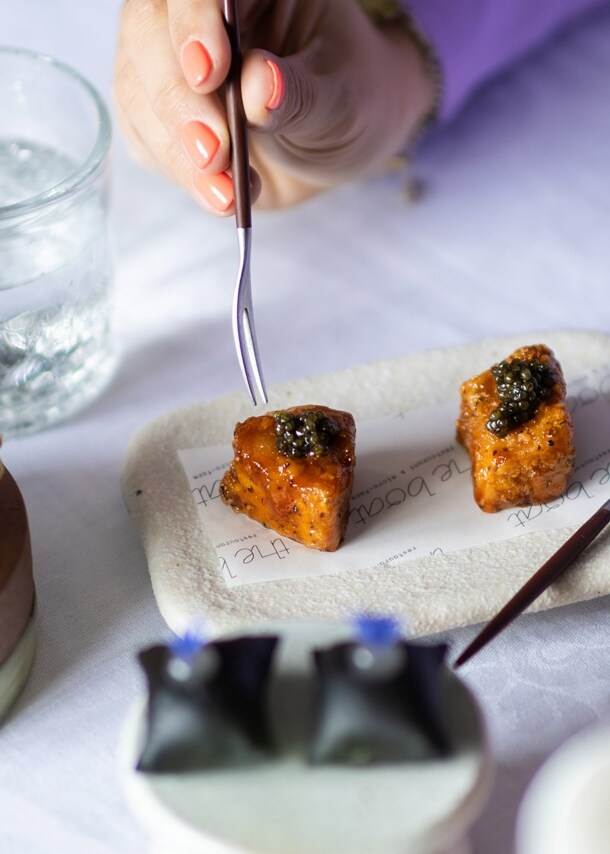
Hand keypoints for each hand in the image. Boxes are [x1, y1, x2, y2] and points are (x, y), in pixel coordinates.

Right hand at [113, 0, 434, 213]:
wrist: (338, 141)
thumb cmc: (349, 101)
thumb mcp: (342, 99)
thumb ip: (299, 95)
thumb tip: (258, 87)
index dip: (193, 21)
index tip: (208, 72)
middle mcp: (200, 11)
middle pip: (150, 32)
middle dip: (178, 99)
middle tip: (214, 151)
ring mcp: (171, 56)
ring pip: (137, 86)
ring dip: (176, 148)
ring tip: (226, 192)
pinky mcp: (160, 109)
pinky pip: (143, 133)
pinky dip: (177, 170)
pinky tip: (217, 193)